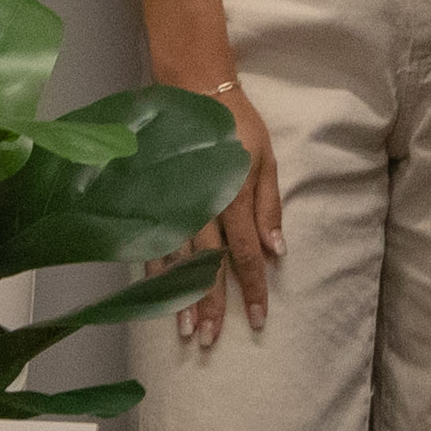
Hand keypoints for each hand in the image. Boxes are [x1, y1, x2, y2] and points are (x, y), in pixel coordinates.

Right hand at [179, 77, 281, 345]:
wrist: (191, 88)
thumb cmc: (235, 123)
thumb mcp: (265, 158)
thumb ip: (269, 206)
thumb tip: (277, 250)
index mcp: (233, 197)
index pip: (246, 255)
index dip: (252, 289)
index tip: (257, 320)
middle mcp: (202, 207)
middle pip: (207, 267)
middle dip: (210, 306)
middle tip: (208, 342)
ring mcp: (173, 204)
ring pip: (177, 261)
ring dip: (179, 298)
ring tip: (183, 331)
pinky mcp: (154, 198)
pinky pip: (153, 240)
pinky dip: (155, 271)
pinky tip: (155, 294)